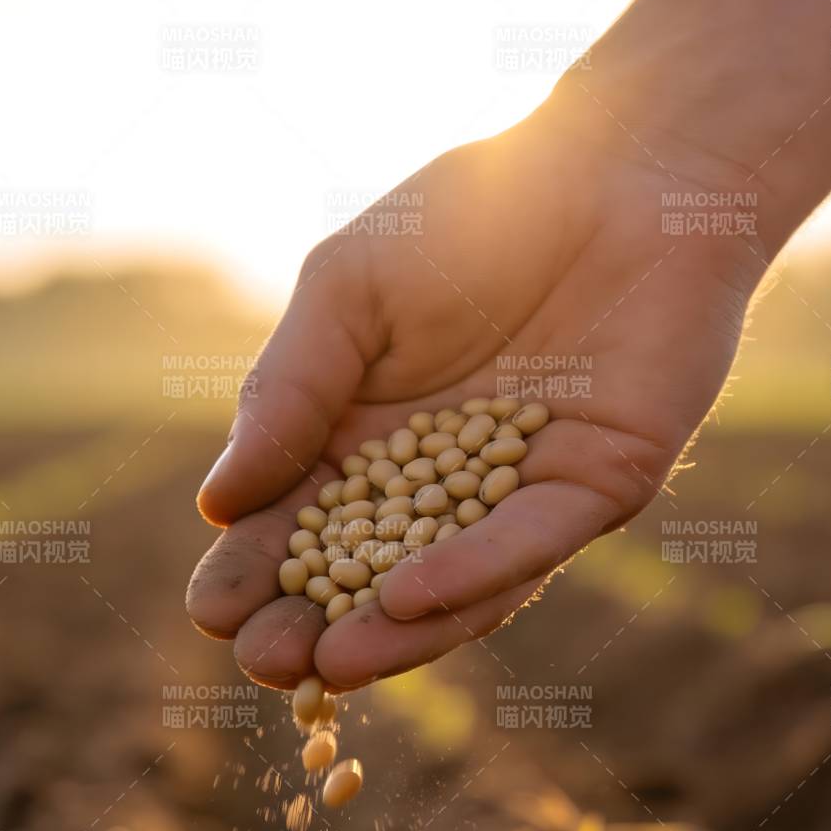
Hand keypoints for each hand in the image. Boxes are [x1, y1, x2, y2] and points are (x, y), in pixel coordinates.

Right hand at [186, 91, 766, 691]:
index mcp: (366, 443)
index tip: (211, 613)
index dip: (254, 573)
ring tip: (330, 666)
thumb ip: (289, 389)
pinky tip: (408, 598)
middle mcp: (440, 488)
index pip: (299, 527)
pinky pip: (528, 542)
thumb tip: (217, 502)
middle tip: (265, 664)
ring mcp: (518, 496)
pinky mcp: (596, 488)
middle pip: (367, 578)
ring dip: (391, 633)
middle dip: (315, 626)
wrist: (619, 164)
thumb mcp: (347, 290)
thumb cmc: (470, 214)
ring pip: (451, 586)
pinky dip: (470, 572)